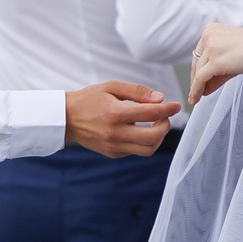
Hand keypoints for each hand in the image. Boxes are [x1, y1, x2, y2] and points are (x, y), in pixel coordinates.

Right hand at [64, 80, 180, 155]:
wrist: (66, 118)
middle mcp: (115, 133)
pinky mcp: (113, 154)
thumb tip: (160, 98)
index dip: (168, 109)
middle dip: (165, 126)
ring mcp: (114, 146)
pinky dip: (144, 141)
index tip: (176, 105)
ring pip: (148, 149)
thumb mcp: (112, 87)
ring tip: (154, 124)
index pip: (151, 114)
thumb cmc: (90, 99)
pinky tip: (138, 130)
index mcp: (115, 114)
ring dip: (157, 137)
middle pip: (153, 137)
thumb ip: (137, 91)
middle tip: (163, 116)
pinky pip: (136, 151)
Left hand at [188, 22, 242, 102]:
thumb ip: (217, 70)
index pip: (200, 53)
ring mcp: (211, 47)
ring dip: (197, 86)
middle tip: (196, 93)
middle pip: (197, 62)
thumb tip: (203, 88)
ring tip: (196, 98)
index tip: (197, 82)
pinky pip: (201, 78)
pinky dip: (196, 90)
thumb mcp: (232, 57)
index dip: (198, 69)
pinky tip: (196, 98)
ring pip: (198, 71)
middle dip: (196, 79)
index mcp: (211, 29)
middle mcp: (208, 35)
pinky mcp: (215, 61)